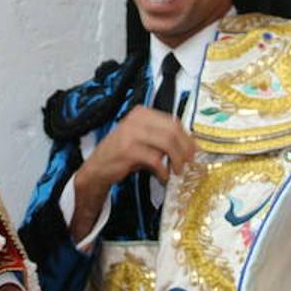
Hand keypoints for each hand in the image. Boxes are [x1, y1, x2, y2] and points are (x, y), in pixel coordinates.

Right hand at [69, 105, 194, 240]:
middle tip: (188, 162)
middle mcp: (136, 119)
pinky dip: (163, 171)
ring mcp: (131, 133)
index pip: (173, 121)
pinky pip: (155, 159)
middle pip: (172, 130)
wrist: (97, 167)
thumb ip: (161, 137)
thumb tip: (189, 146)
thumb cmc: (122, 154)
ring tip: (176, 171)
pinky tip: (162, 177)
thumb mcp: (142, 139)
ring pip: (167, 143)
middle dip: (185, 148)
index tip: (194, 151)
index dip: (187, 137)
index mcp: (142, 113)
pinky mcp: (128, 150)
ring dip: (176, 160)